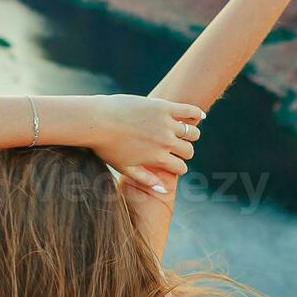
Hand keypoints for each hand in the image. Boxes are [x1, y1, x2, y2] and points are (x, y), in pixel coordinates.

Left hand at [88, 95, 203, 193]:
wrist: (96, 121)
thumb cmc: (107, 147)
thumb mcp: (125, 168)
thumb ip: (146, 179)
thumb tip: (165, 190)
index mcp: (157, 158)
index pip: (180, 167)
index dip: (179, 168)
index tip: (176, 165)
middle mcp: (165, 141)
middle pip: (188, 150)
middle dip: (185, 152)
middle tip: (180, 149)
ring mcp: (165, 123)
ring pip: (191, 132)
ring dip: (191, 135)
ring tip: (185, 135)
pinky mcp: (163, 106)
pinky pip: (188, 110)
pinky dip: (196, 114)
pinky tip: (200, 117)